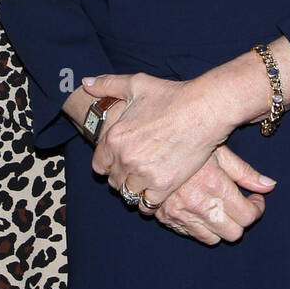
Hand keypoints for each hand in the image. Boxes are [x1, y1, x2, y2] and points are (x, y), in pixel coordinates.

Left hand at [83, 72, 242, 205]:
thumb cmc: (171, 96)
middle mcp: (125, 158)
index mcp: (115, 136)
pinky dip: (149, 201)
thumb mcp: (135, 84)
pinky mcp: (164, 185)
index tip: (119, 161)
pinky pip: (147, 205)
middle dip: (121, 176)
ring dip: (135, 189)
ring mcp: (144, 174)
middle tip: (135, 170)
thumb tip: (86, 83)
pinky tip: (156, 191)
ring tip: (145, 181)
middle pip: (114, 181)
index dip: (108, 163)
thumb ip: (107, 85)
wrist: (203, 110)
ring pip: (129, 194)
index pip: (99, 164)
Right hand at [153, 146, 271, 244]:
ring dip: (220, 226)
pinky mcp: (166, 218)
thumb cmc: (187, 143)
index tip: (255, 201)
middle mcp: (198, 204)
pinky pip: (192, 235)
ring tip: (219, 207)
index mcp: (214, 185)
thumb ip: (245, 173)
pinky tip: (200, 208)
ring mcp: (181, 214)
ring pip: (213, 239)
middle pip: (233, 233)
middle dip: (241, 221)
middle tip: (239, 205)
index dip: (256, 209)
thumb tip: (270, 186)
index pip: (248, 216)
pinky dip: (200, 226)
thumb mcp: (218, 151)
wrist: (148, 145)